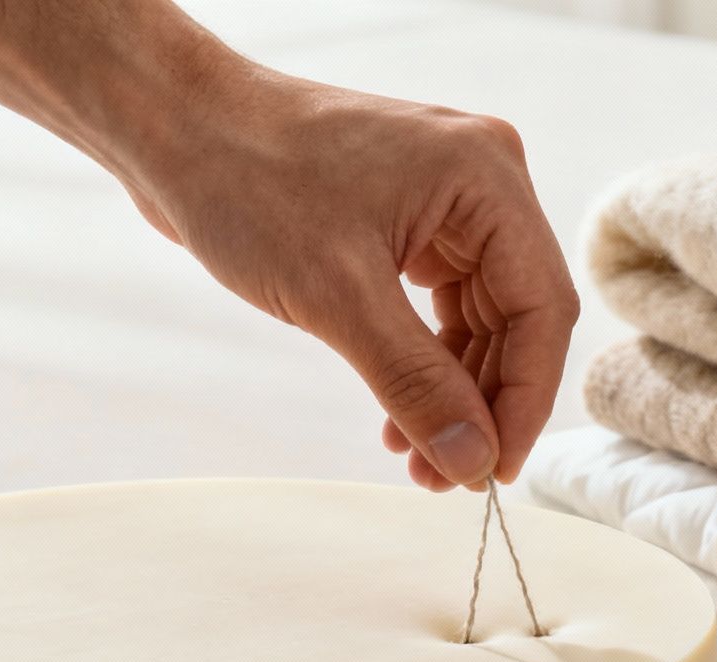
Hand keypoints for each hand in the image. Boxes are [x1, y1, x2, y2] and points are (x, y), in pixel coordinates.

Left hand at [124, 59, 578, 489]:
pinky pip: (440, 308)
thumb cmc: (249, 182)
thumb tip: (473, 463)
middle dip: (483, 405)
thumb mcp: (337, 296)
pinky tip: (397, 419)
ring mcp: (447, 202)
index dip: (525, 399)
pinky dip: (424, 364)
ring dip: (453, 395)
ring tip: (418, 463)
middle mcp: (482, 183)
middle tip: (448, 478)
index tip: (496, 469)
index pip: (542, 308)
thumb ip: (415, 383)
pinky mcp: (410, 221)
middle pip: (517, 318)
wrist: (175, 128)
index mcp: (488, 179)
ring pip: (480, 321)